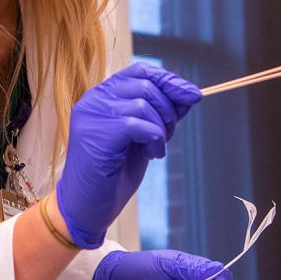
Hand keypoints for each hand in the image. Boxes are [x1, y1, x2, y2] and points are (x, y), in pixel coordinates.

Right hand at [56, 63, 200, 248]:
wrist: (87, 208)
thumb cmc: (113, 174)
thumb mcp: (143, 137)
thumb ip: (160, 114)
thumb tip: (190, 94)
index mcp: (103, 95)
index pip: (141, 71)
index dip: (169, 80)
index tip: (193, 95)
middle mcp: (94, 99)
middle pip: (145, 84)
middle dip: (168, 110)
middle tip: (167, 136)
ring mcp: (92, 115)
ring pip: (143, 104)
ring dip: (160, 128)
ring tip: (154, 149)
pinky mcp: (96, 134)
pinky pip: (138, 125)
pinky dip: (154, 140)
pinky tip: (151, 155)